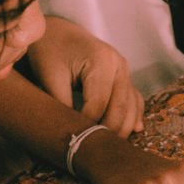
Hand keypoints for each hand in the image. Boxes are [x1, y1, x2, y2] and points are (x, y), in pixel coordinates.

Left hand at [25, 16, 143, 137]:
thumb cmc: (50, 51)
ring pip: (131, 107)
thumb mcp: (49, 77)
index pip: (98, 105)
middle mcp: (119, 65)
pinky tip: (132, 132)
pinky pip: (134, 100)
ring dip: (122, 128)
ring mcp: (124, 69)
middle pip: (120, 109)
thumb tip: (69, 135)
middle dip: (107, 133)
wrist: (57, 31)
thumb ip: (60, 105)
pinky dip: (133, 117)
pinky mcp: (124, 75)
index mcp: (101, 62)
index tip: (73, 143)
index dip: (86, 126)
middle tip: (92, 152)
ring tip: (107, 148)